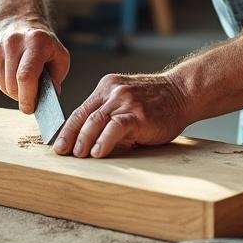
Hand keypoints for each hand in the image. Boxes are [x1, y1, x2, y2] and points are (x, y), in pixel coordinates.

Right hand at [0, 17, 69, 113]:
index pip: (26, 76)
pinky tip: (13, 73)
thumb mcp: (59, 56)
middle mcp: (13, 43)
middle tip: (33, 96)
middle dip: (23, 96)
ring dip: (15, 91)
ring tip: (24, 81)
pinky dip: (6, 84)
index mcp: (36, 41)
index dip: (28, 97)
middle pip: (13, 85)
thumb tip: (46, 99)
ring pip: (4, 86)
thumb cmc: (43, 45)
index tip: (30, 108)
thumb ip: (57, 78)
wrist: (19, 22)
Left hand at [54, 72, 191, 157]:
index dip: (67, 129)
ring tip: (78, 155)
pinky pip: (115, 127)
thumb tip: (91, 142)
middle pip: (84, 116)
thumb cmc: (158, 102)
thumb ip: (111, 116)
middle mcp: (114, 92)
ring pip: (95, 121)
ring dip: (83, 140)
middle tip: (62, 152)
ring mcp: (126, 102)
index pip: (81, 110)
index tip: (58, 144)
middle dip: (70, 136)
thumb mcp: (128, 102)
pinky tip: (98, 152)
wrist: (183, 92)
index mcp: (108, 87)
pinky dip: (103, 141)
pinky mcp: (138, 114)